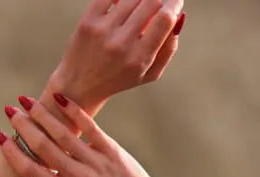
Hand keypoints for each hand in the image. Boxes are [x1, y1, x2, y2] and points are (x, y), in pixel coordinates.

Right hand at [0, 95, 163, 176]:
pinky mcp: (111, 151)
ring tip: (26, 101)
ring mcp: (95, 163)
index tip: (1, 138)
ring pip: (62, 134)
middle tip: (10, 111)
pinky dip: (73, 111)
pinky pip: (89, 127)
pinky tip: (58, 97)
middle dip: (23, 127)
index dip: (13, 154)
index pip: (31, 171)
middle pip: (43, 147)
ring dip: (41, 115)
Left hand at [51, 0, 185, 112]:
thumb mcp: (149, 74)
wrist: (79, 86)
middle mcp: (121, 44)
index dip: (175, 4)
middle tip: (159, 3)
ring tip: (140, 7)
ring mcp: (103, 31)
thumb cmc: (120, 78)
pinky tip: (124, 2)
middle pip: (151, 2)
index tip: (176, 1)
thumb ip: (168, 48)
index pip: (164, 19)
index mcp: (139, 59)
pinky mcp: (88, 21)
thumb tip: (179, 17)